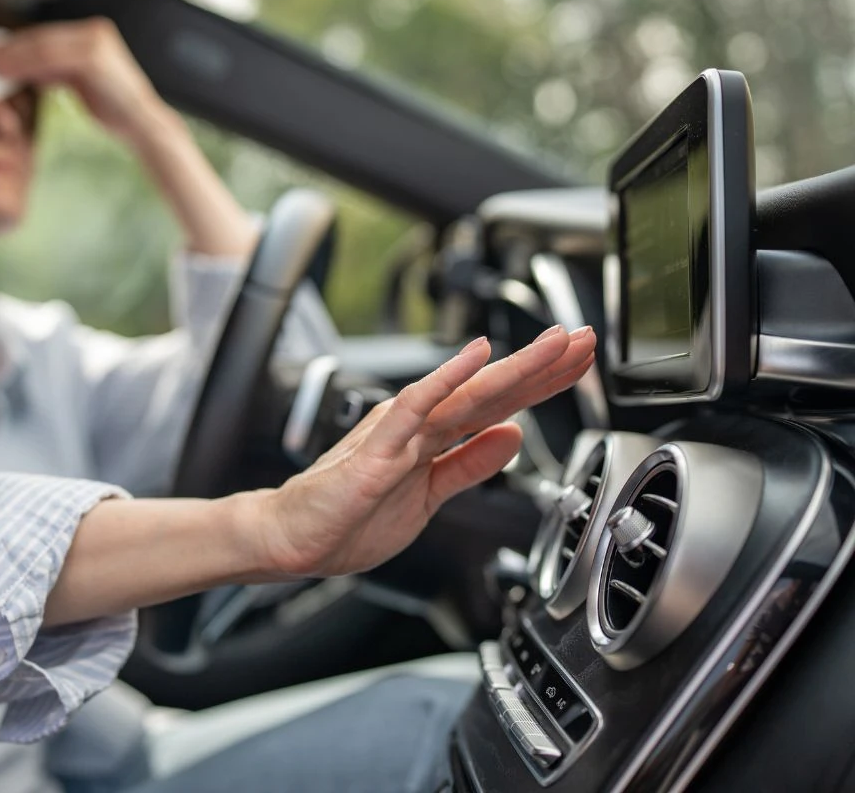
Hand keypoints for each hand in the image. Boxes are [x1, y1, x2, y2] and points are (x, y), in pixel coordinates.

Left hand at [0, 17, 170, 146]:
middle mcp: (94, 32)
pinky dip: (23, 65)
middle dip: (5, 48)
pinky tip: (2, 73)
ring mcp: (96, 41)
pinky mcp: (94, 57)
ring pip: (41, 46)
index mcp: (92, 35)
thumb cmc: (113, 107)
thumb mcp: (77, 84)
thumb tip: (20, 68)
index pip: (44, 37)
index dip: (13, 44)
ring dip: (8, 55)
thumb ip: (54, 71)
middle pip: (39, 38)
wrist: (143, 125)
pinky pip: (50, 59)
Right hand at [254, 325, 596, 577]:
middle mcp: (419, 426)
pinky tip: (474, 358)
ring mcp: (399, 434)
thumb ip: (470, 465)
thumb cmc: (350, 520)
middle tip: (585, 339)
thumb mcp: (430, 496)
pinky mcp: (377, 450)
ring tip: (552, 344)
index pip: (497, 404)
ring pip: (465, 393)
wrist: (294, 540)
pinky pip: (416, 408)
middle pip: (491, 391)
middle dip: (542, 366)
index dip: (542, 384)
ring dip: (512, 367)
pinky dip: (445, 380)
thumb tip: (512, 437)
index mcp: (432, 437)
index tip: (580, 362)